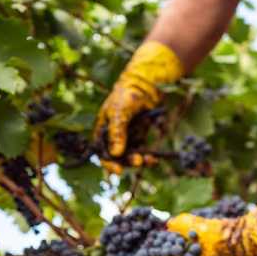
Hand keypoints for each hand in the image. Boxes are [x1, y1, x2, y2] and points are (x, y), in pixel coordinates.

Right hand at [95, 41, 183, 173]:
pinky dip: (148, 156)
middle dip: (127, 162)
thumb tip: (115, 154)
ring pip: (131, 156)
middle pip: (117, 158)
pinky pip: (142, 151)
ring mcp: (127, 138)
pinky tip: (154, 159)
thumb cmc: (126, 95)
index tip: (119, 170)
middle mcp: (113, 138)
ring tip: (149, 160)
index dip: (109, 163)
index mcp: (102, 132)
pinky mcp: (139, 137)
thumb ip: (117, 133)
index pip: (102, 153)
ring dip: (139, 160)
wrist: (145, 85)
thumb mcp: (119, 113)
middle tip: (138, 161)